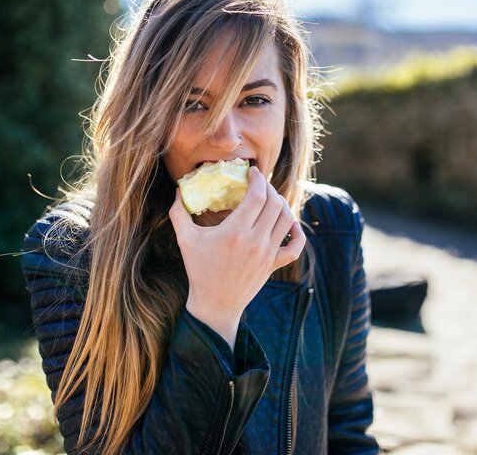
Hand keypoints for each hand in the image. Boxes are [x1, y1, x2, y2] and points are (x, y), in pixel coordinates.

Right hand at [168, 166, 305, 347]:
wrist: (215, 304)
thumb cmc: (199, 270)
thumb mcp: (185, 240)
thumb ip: (179, 213)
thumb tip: (179, 189)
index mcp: (235, 232)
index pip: (257, 196)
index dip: (258, 179)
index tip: (253, 171)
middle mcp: (255, 241)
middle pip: (275, 203)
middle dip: (269, 188)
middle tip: (260, 184)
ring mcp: (268, 254)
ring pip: (287, 219)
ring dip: (282, 204)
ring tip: (270, 199)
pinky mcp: (274, 265)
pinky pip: (295, 246)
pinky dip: (296, 232)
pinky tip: (289, 223)